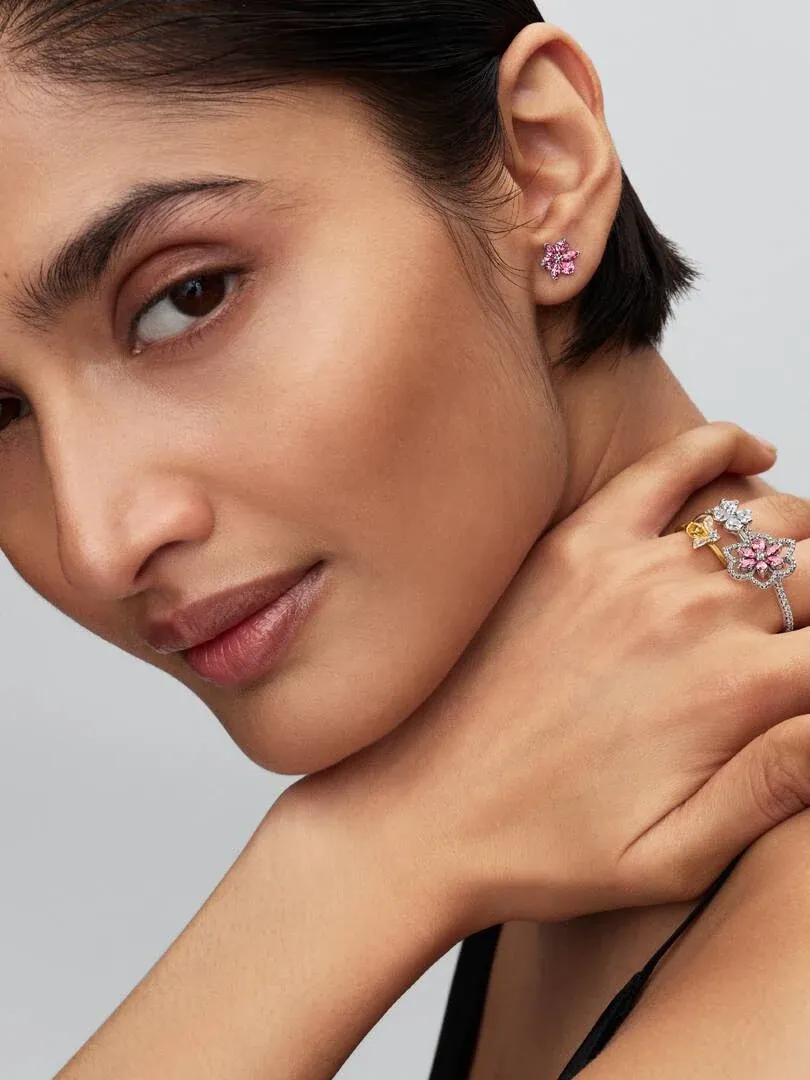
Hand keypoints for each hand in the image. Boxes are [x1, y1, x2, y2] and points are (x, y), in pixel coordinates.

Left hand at [287, 423, 809, 936]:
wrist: (420, 812)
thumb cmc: (542, 845)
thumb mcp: (679, 856)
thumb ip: (783, 782)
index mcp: (735, 691)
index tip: (808, 676)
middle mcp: (692, 613)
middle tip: (801, 635)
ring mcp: (630, 568)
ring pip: (763, 519)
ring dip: (798, 541)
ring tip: (797, 575)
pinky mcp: (574, 545)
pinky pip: (667, 468)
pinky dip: (720, 448)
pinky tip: (748, 455)